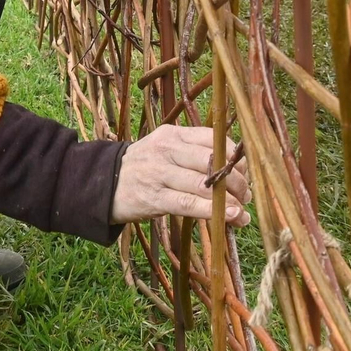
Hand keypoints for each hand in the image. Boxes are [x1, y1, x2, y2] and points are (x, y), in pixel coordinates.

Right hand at [110, 124, 250, 226]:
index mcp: (173, 134)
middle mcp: (167, 149)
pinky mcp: (154, 197)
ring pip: (203, 184)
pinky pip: (188, 203)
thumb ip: (195, 155)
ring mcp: (159, 173)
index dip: (234, 156)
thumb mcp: (165, 150)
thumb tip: (235, 171)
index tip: (245, 171)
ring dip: (229, 199)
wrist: (103, 184)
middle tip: (246, 195)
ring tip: (241, 212)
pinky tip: (229, 216)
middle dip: (236, 180)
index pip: (212, 138)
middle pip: (212, 161)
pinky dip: (211, 211)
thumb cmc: (144, 167)